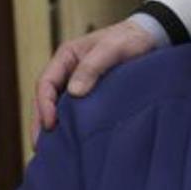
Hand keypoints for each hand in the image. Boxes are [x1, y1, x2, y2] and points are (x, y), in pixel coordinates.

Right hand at [33, 18, 155, 139]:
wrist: (151, 38)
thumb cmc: (130, 39)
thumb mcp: (111, 48)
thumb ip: (92, 67)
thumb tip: (74, 93)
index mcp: (66, 57)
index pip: (45, 83)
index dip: (44, 105)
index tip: (50, 124)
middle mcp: (68, 72)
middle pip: (46, 99)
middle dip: (40, 122)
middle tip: (40, 147)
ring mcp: (78, 84)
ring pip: (58, 108)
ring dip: (53, 127)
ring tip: (51, 151)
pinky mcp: (92, 95)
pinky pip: (75, 111)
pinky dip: (70, 125)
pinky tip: (72, 142)